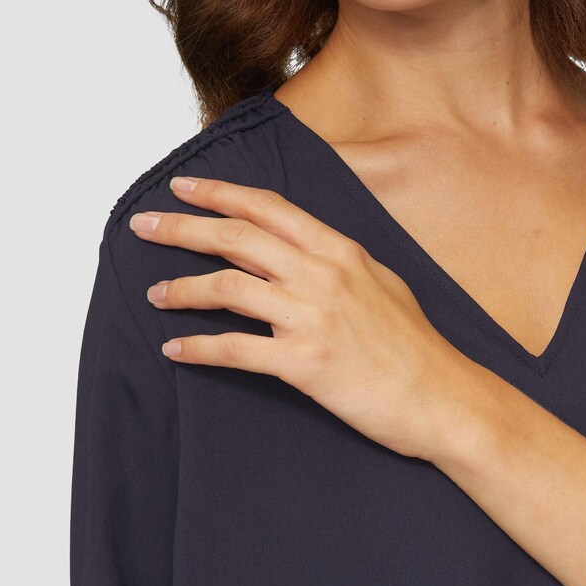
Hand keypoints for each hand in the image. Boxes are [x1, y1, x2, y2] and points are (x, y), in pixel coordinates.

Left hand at [128, 175, 469, 459]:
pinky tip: (175, 348)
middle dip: (183, 228)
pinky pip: (235, 349)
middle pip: (236, 238)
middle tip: (143, 225)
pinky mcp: (304, 363)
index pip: (267, 208)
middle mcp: (322, 274)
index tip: (183, 189)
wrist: (442, 396)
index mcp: (339, 249)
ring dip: (182, 288)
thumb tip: (304, 246)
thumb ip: (338, 259)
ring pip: (228, 288)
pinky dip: (198, 347)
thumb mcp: (382, 280)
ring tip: (155, 294)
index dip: (219, 193)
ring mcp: (312, 317)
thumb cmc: (414, 344)